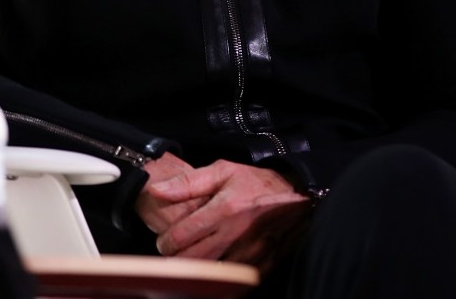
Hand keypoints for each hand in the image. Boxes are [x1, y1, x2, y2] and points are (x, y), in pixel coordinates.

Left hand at [143, 160, 311, 269]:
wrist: (298, 198)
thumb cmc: (257, 183)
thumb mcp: (223, 171)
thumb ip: (188, 182)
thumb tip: (157, 191)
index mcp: (224, 209)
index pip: (181, 236)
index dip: (165, 242)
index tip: (163, 241)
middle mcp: (235, 234)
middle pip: (193, 260)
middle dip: (176, 260)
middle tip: (173, 254)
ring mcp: (249, 253)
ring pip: (211, 275)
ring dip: (196, 271)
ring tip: (190, 262)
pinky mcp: (261, 266)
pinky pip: (233, 284)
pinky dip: (219, 282)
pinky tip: (213, 274)